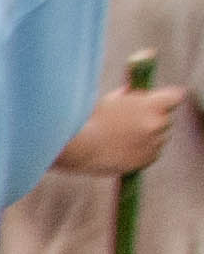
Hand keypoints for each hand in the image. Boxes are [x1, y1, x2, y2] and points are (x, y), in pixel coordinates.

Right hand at [56, 85, 191, 175]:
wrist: (77, 146)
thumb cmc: (88, 120)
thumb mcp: (110, 100)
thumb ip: (128, 96)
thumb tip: (133, 93)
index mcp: (152, 104)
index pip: (176, 97)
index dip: (166, 99)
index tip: (157, 102)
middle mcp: (157, 123)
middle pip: (166, 119)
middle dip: (153, 119)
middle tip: (131, 123)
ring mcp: (153, 143)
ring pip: (159, 138)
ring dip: (147, 137)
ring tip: (121, 139)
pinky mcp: (146, 160)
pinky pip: (151, 154)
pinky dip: (141, 153)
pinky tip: (121, 150)